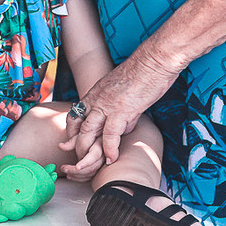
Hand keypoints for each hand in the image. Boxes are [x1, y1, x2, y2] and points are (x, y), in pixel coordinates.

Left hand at [57, 133, 104, 180]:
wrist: (96, 140)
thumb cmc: (87, 137)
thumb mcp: (79, 137)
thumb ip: (71, 142)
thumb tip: (60, 146)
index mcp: (100, 145)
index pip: (94, 156)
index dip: (85, 162)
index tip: (76, 167)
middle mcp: (104, 155)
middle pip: (92, 167)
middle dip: (77, 171)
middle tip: (63, 168)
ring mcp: (102, 163)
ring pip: (91, 173)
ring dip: (77, 175)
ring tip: (65, 172)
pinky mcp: (98, 169)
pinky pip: (90, 176)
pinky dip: (79, 178)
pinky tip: (70, 176)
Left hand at [59, 46, 179, 164]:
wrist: (153, 61)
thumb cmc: (144, 73)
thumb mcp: (124, 90)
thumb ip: (121, 109)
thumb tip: (125, 126)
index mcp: (96, 93)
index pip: (75, 114)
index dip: (72, 131)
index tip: (72, 142)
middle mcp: (97, 100)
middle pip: (79, 126)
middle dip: (76, 145)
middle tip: (77, 159)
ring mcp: (107, 106)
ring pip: (88, 132)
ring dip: (89, 151)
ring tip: (92, 164)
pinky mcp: (121, 111)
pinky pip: (110, 136)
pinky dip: (109, 149)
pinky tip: (111, 159)